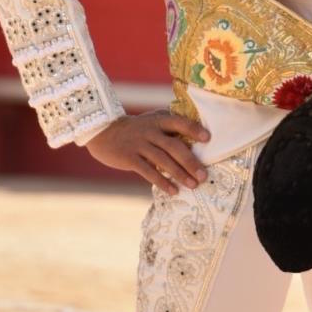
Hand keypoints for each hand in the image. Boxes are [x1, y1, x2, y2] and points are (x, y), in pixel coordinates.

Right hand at [86, 111, 209, 194]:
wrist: (103, 132)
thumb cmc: (135, 129)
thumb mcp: (151, 120)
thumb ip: (169, 125)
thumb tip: (196, 136)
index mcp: (158, 120)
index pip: (179, 122)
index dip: (193, 129)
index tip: (207, 139)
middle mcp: (150, 131)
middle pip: (174, 147)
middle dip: (190, 162)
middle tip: (203, 175)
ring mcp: (139, 145)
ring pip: (163, 161)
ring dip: (179, 175)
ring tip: (193, 185)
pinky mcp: (130, 158)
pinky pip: (149, 172)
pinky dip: (162, 182)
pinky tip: (173, 191)